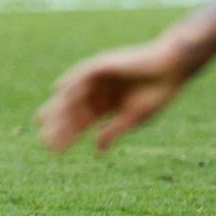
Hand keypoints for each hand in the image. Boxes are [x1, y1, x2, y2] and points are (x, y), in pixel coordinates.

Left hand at [37, 38, 193, 151]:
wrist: (171, 69)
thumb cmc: (157, 92)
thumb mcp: (134, 117)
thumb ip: (113, 130)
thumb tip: (96, 150)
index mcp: (106, 106)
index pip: (82, 122)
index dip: (69, 136)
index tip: (55, 151)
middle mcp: (97, 92)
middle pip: (73, 111)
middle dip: (59, 125)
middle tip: (44, 141)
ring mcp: (97, 78)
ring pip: (72, 94)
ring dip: (59, 107)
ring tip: (44, 121)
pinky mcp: (102, 64)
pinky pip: (81, 73)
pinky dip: (70, 81)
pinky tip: (58, 90)